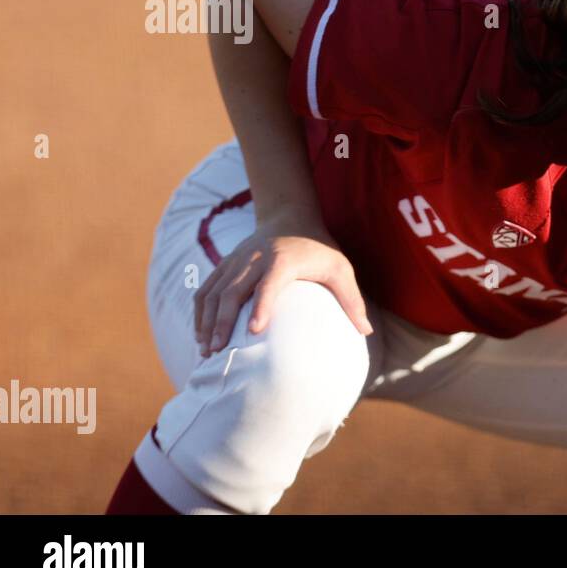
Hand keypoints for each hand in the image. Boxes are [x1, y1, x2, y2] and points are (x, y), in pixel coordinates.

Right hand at [193, 213, 374, 356]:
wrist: (290, 216)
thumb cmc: (319, 248)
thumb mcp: (340, 268)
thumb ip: (351, 298)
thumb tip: (365, 332)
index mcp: (283, 260)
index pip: (269, 284)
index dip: (261, 306)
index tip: (255, 331)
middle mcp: (254, 259)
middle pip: (232, 291)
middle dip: (223, 322)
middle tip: (218, 351)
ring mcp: (236, 261)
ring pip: (213, 292)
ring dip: (207, 322)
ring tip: (206, 351)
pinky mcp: (225, 265)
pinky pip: (206, 289)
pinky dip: (201, 313)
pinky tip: (201, 336)